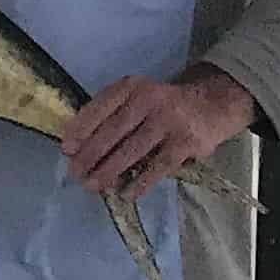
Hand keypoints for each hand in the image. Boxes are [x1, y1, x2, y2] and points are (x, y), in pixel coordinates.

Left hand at [62, 67, 256, 198]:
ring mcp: (170, 120)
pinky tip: (126, 193)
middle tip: (76, 174)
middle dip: (90, 155)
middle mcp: (150, 99)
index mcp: (131, 86)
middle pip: (113, 131)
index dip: (80, 129)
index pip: (100, 107)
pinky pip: (158, 167)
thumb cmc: (162, 105)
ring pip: (132, 150)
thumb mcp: (136, 98)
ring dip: (109, 171)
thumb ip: (110, 115)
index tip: (66, 150)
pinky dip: (140, 182)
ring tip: (94, 186)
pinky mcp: (187, 141)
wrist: (213, 104)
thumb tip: (76, 148)